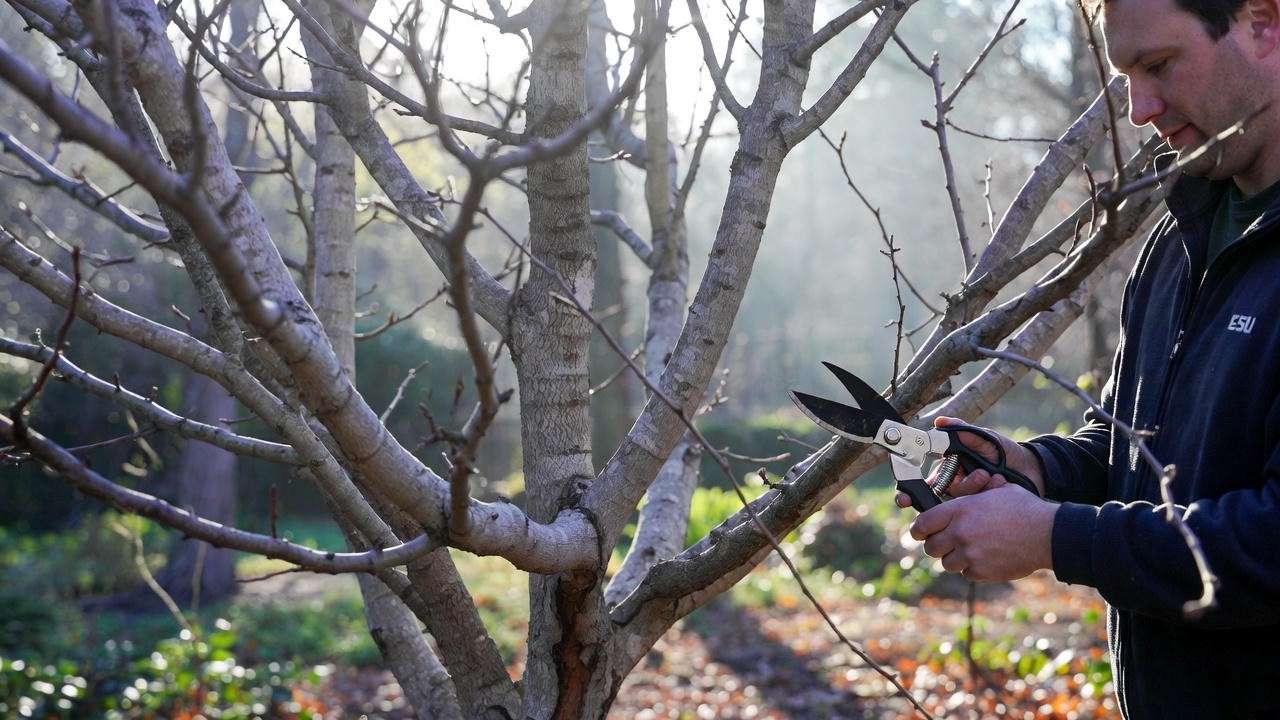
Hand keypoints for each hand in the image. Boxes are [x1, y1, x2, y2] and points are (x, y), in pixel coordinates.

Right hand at [895, 416, 1045, 508]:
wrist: (1032, 469)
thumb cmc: (1004, 451)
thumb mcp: (983, 437)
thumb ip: (962, 431)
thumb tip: (938, 422)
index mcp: (949, 469)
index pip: (923, 481)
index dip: (909, 490)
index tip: (903, 497)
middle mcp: (955, 487)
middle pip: (934, 497)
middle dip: (925, 500)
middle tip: (911, 501)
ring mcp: (969, 501)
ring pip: (956, 501)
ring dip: (970, 486)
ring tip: (988, 474)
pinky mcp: (983, 510)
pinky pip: (975, 507)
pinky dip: (985, 493)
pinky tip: (998, 482)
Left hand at [908, 484, 1056, 581]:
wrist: (1046, 533)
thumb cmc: (1024, 508)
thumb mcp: (997, 491)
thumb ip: (973, 495)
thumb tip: (960, 490)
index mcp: (959, 510)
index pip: (922, 524)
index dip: (918, 530)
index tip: (919, 533)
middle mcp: (960, 533)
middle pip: (931, 547)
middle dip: (936, 545)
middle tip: (946, 544)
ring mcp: (970, 554)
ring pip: (946, 563)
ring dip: (954, 558)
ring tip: (969, 551)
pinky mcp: (982, 571)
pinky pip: (966, 574)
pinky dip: (972, 569)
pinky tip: (985, 559)